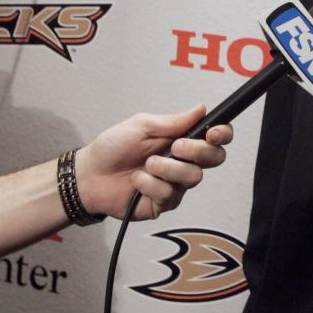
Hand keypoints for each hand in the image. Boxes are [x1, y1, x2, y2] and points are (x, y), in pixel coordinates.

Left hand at [75, 104, 232, 219]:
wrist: (89, 175)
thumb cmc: (113, 148)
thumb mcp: (142, 125)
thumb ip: (174, 121)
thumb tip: (201, 108)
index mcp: (183, 140)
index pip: (216, 137)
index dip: (223, 134)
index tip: (213, 133)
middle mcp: (184, 162)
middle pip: (215, 158)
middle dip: (197, 151)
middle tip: (174, 147)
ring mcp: (176, 183)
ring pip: (193, 177)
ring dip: (168, 168)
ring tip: (147, 164)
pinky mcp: (164, 203)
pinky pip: (171, 194)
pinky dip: (151, 185)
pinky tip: (137, 180)